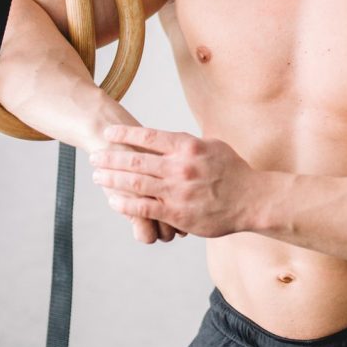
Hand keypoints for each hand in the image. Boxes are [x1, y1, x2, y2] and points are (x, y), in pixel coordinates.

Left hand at [90, 125, 256, 237]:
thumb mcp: (212, 146)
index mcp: (188, 146)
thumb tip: (168, 138)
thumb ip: (188, 143)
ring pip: (135, 183)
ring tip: (97, 177)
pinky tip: (113, 200)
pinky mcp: (177, 213)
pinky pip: (144, 208)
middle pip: (135, 160)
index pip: (148, 137)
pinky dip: (126, 204)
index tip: (108, 133)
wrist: (252, 200)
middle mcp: (180, 166)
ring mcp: (177, 191)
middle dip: (110, 158)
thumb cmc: (233, 171)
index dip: (125, 134)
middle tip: (94, 157)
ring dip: (112, 179)